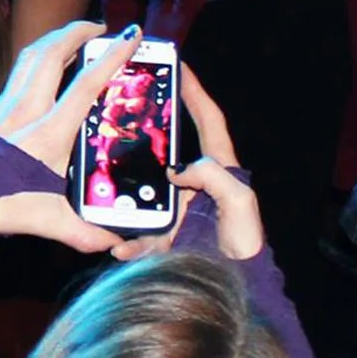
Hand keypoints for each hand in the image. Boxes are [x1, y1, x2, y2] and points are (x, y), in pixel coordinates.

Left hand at [0, 21, 131, 253]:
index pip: (85, 85)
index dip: (112, 58)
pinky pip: (20, 71)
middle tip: (102, 27)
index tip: (130, 37)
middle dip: (78, 32)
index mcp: (47, 135)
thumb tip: (116, 242)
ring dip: (56, 39)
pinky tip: (48, 65)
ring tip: (77, 36)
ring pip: (31, 56)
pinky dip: (39, 57)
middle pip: (52, 53)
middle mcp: (26, 111)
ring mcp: (5, 106)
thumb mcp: (47, 222)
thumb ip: (85, 232)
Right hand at [111, 63, 263, 260]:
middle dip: (145, 135)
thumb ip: (216, 177)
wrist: (238, 291)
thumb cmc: (245, 248)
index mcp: (220, 169)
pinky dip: (127, 241)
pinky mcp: (166, 235)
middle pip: (166, 148)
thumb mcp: (240, 205)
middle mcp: (197, 184)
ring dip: (127, 193)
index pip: (208, 120)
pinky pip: (138, 231)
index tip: (178, 66)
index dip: (194, 91)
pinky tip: (120, 249)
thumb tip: (178, 170)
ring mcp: (179, 209)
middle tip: (123, 118)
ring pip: (145, 189)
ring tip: (111, 192)